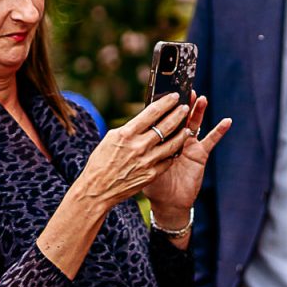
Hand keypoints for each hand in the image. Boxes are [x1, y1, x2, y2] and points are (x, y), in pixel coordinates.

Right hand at [71, 93, 193, 209]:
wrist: (98, 190)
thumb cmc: (101, 162)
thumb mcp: (111, 138)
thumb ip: (130, 129)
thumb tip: (144, 119)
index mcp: (126, 134)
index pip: (151, 113)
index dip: (166, 103)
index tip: (174, 96)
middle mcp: (139, 146)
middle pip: (165, 126)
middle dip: (178, 114)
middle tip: (185, 107)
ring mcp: (147, 161)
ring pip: (172, 144)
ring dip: (182, 134)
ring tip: (188, 128)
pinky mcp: (152, 175)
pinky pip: (168, 160)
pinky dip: (174, 153)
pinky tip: (178, 147)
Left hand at [142, 94, 231, 227]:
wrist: (167, 203)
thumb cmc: (152, 184)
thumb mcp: (140, 164)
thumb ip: (137, 149)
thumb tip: (123, 136)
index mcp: (158, 140)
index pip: (161, 118)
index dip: (163, 107)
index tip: (164, 92)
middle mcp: (174, 139)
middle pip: (178, 117)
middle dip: (180, 104)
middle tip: (183, 89)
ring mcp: (188, 145)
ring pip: (194, 124)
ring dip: (198, 111)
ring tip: (200, 98)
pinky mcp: (199, 154)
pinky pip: (211, 140)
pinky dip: (219, 131)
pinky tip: (227, 121)